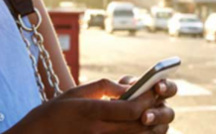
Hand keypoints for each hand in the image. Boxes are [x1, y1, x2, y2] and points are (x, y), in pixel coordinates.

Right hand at [8, 78, 171, 133]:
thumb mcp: (76, 92)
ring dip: (151, 126)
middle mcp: (99, 131)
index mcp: (92, 112)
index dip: (148, 99)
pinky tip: (139, 126)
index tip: (156, 88)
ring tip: (154, 113)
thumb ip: (103, 87)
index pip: (131, 108)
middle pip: (138, 124)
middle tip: (161, 100)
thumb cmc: (55, 112)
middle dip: (154, 111)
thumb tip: (128, 87)